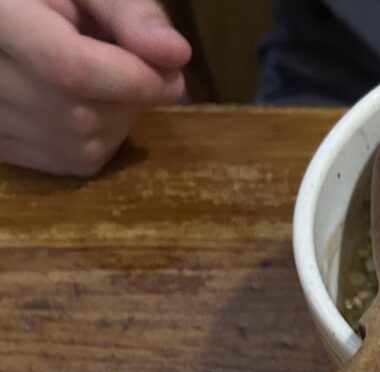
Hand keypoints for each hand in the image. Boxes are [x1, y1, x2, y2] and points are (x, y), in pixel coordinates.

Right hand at [0, 0, 190, 176]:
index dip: (130, 79)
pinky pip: (70, 161)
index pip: (68, 69)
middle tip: (133, 66)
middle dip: (126, 98)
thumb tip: (176, 54)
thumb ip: (125, 10)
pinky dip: (98, 138)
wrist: (13, 18)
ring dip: (117, 120)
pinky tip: (88, 102)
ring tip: (105, 79)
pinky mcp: (3, 148)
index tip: (172, 73)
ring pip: (79, 147)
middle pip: (78, 114)